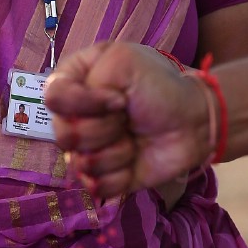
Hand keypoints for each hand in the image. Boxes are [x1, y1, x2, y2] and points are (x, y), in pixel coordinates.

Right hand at [45, 43, 210, 198]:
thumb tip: (86, 119)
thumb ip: (92, 78)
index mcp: (73, 84)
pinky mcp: (102, 177)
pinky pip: (96, 186)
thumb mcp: (124, 61)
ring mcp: (87, 150)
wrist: (194, 122)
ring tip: (134, 138)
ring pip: (80, 164)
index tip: (119, 100)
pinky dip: (121, 175)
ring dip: (117, 152)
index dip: (83, 103)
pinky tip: (135, 161)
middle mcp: (74, 117)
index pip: (53, 98)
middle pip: (64, 135)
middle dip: (104, 129)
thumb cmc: (160, 87)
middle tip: (128, 117)